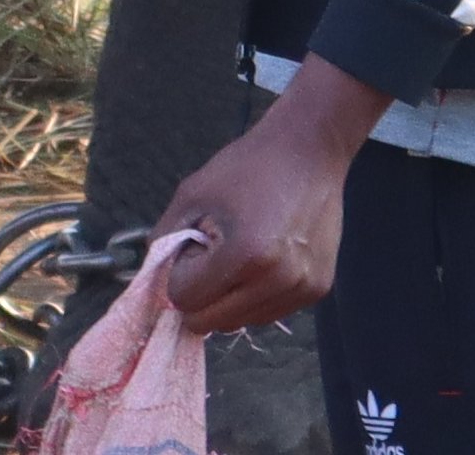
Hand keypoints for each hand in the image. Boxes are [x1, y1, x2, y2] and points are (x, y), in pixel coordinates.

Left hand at [150, 77, 372, 332]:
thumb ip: (163, 242)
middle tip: (213, 256)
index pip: (186, 300)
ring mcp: (301, 289)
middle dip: (201, 294)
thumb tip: (156, 285)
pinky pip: (268, 313)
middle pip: (211, 322)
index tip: (195, 247)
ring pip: (240, 323)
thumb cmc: (246, 168)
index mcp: (245, 255)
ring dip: (229, 299)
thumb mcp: (191, 195)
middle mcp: (277, 281)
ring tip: (240, 255)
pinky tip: (262, 261)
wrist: (309, 151)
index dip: (181, 274)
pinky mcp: (318, 291)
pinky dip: (255, 296)